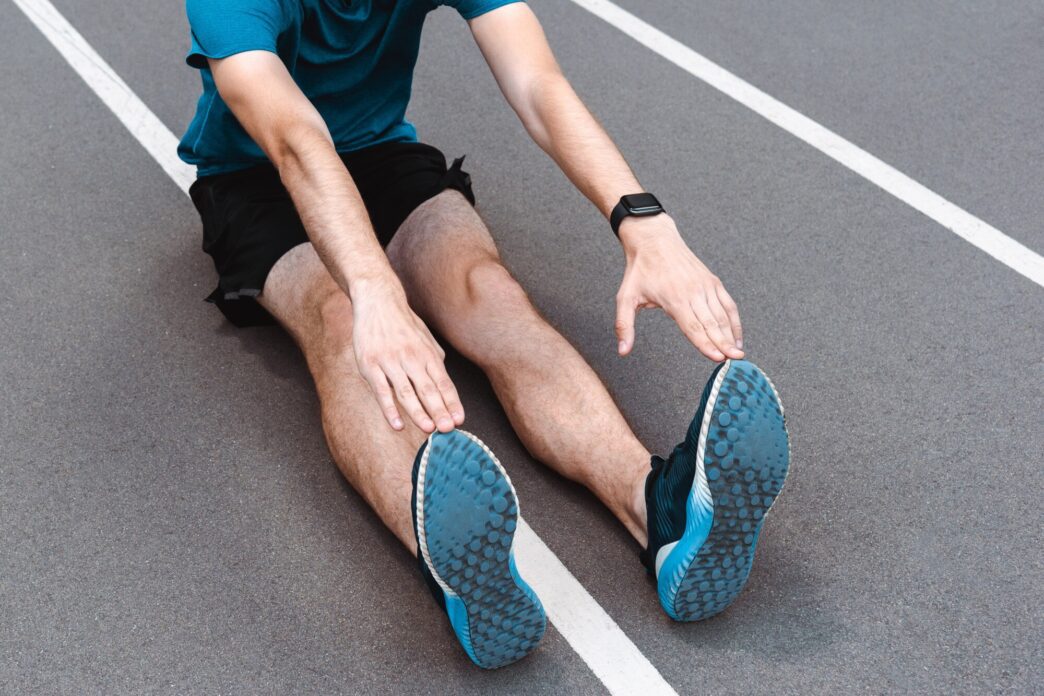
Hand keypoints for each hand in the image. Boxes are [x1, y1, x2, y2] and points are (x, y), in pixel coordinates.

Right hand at [351, 281, 464, 432]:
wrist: (378, 301)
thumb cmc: (403, 323)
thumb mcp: (425, 338)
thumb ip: (435, 359)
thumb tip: (445, 382)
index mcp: (428, 354)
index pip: (443, 383)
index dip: (452, 402)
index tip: (460, 420)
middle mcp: (412, 358)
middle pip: (428, 389)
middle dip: (440, 411)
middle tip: (448, 430)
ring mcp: (390, 362)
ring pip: (406, 392)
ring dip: (418, 413)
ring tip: (428, 430)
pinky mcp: (370, 365)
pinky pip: (381, 391)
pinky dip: (389, 409)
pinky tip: (397, 424)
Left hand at [614, 215, 743, 361]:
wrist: (654, 239)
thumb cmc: (640, 270)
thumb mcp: (625, 297)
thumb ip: (624, 326)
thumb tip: (622, 351)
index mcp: (674, 298)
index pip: (693, 326)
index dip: (705, 344)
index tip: (717, 358)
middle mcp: (693, 292)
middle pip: (711, 324)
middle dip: (724, 344)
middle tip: (734, 361)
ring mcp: (705, 285)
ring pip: (722, 315)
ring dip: (732, 335)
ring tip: (738, 353)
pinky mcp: (712, 281)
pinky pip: (728, 303)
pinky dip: (735, 320)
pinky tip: (737, 336)